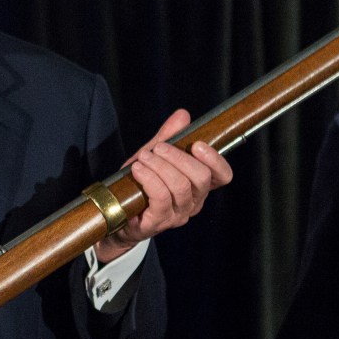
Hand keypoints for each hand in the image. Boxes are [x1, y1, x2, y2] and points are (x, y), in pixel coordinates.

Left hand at [96, 108, 232, 262]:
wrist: (115, 214)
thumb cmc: (139, 185)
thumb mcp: (154, 157)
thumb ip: (169, 137)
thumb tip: (182, 115)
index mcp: (198, 186)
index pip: (223, 176)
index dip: (215, 159)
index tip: (197, 144)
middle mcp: (193, 202)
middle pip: (201, 178)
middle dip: (179, 157)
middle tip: (158, 148)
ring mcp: (177, 215)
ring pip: (180, 186)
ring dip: (159, 166)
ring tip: (143, 157)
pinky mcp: (158, 222)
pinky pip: (160, 197)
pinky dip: (149, 178)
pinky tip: (138, 170)